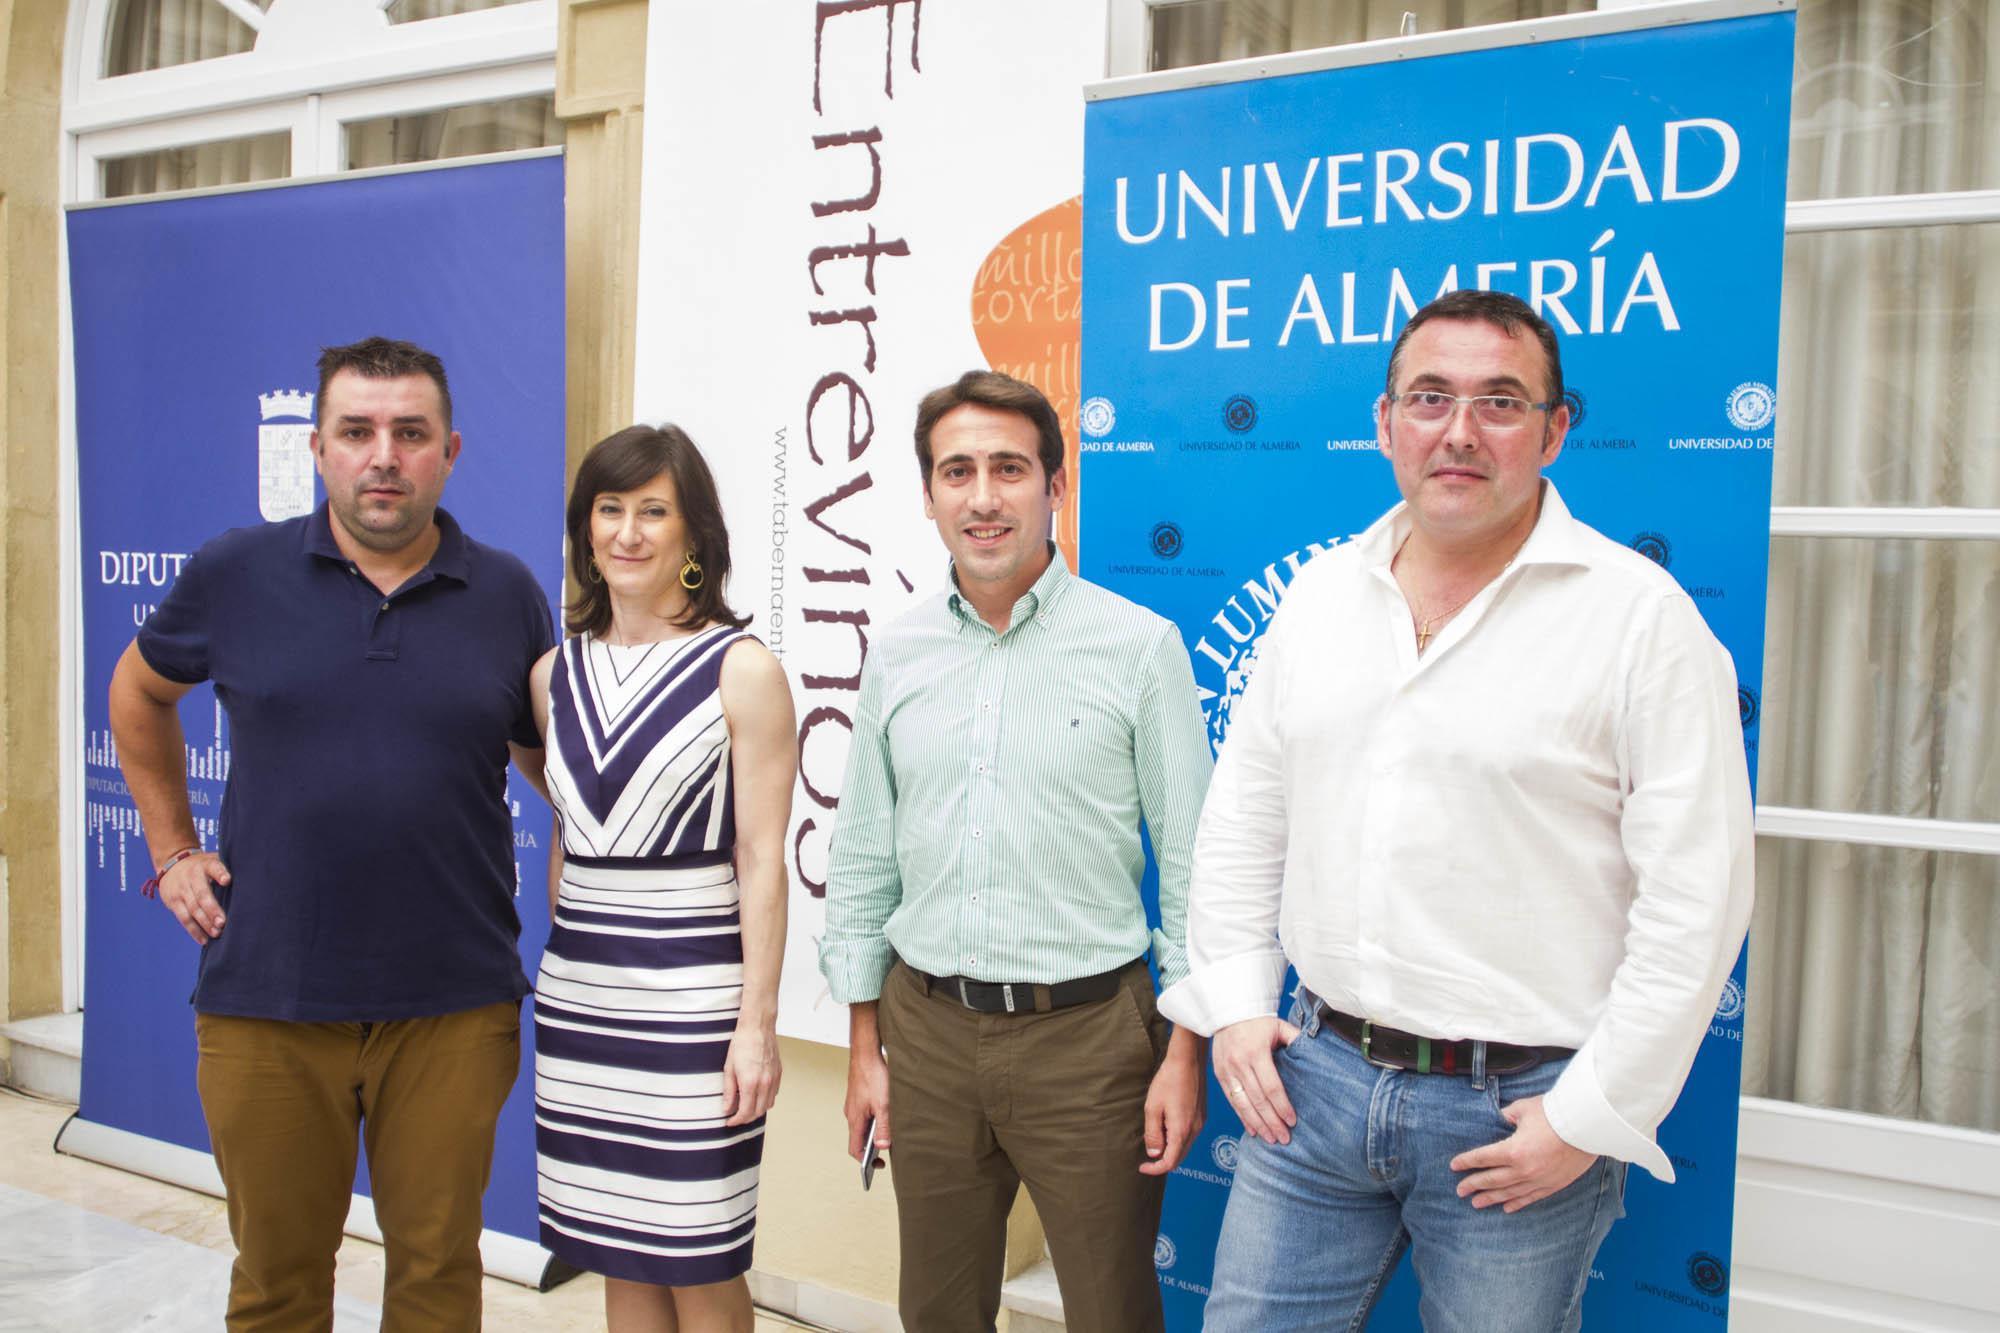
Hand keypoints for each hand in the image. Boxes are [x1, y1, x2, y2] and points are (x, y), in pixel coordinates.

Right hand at [158, 851, 230, 942]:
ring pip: (192, 908)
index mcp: (206, 865)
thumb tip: (255, 883)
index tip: (228, 880)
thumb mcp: (214, 862)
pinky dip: (194, 930)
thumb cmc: (204, 868)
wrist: (173, 865)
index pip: (213, 867)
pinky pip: (183, 918)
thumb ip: (228, 870)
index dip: (220, 873)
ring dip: (204, 923)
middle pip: (202, 894)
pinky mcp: (173, 902)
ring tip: (217, 933)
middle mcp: (192, 877)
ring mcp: (181, 890)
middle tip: (223, 923)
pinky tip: (204, 940)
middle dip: (212, 910)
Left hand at [721, 1022, 780, 1125]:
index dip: (736, 1120)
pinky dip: (766, 1100)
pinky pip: (774, 1094)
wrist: (758, 1027)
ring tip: (746, 1107)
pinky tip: (757, 1095)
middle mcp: (765, 1084)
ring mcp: (773, 1079)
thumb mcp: (729, 1068)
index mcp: (750, 1083)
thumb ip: (729, 1091)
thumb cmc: (742, 1044)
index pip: (745, 1112)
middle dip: (746, 1118)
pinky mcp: (779, 1073)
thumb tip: (727, 1108)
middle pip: (758, 1112)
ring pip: (768, 1105)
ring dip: (757, 1110)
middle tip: (736, 1117)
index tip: (730, 1121)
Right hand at [844, 1040, 891, 1166]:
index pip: (855, 1149)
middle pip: (858, 1139)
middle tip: (887, 1152)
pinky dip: (874, 1122)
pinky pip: (865, 1116)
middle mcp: (851, 1114)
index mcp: (855, 1119)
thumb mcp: (884, 1104)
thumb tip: (883, 1146)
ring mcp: (854, 1106)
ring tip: (889, 1136)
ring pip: (862, 1127)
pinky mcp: (859, 1098)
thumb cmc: (873, 1076)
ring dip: (874, 1134)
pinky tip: (886, 1118)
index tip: (879, 1165)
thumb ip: (884, 1126)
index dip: (866, 1160)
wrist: (866, 1053)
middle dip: (871, 1148)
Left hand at [1140, 1029, 1206, 1175]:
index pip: (1170, 1162)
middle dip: (1163, 1160)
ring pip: (1185, 1147)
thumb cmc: (1168, 1080)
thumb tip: (1154, 1154)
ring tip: (1155, 1136)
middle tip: (1146, 1156)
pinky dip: (1177, 1138)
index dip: (1155, 1169)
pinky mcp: (1202, 1116)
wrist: (1188, 1060)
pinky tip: (1166, 1126)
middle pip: (1179, 1157)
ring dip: (1170, 1148)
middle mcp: (1195, 1130)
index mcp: (1182, 1130)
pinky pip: (1190, 1135)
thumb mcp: (1153, 1107)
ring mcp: (1200, 1123)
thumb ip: (1153, 1133)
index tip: (1142, 1167)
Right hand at [1213, 1016, 1300, 1145]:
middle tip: (1284, 1138)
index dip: (1282, 1106)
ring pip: (1243, 1104)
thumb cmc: (1257, 1020)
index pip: (1271, 1086)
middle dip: (1271, 1122)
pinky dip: (1242, 1117)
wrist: (1227, 1010)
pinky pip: (1231, 1100)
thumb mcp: (1279, 1026)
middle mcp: (1239, 1063)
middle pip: (1258, 1100)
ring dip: (1257, 1124)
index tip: (1292, 1121)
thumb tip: (1315, 1054)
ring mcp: (1227, 1070)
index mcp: (1256, 1052)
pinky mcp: (1219, 1074)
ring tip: (1270, 1139)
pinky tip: (1252, 1129)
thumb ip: (1296, 1040)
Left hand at [1450, 1094, 1597, 1211]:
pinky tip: (1507, 1208)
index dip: (1466, 1162)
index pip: (1483, 1158)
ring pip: (1509, 1193)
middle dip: (1473, 1185)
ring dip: (1491, 1198)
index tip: (1454, 1166)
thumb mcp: (1524, 1109)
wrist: (1587, 1127)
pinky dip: (1517, 1203)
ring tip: (1476, 1203)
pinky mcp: (1553, 1185)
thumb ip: (1507, 1115)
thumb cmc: (1555, 1113)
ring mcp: (1538, 1180)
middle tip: (1460, 1191)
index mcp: (1513, 1150)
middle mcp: (1523, 1170)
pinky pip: (1530, 1197)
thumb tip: (1499, 1119)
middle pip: (1492, 1180)